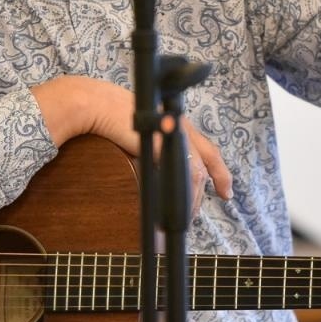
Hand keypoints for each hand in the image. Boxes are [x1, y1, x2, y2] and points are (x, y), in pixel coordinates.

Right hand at [31, 76, 232, 215]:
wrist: (96, 105)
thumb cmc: (109, 120)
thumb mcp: (139, 139)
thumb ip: (153, 155)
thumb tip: (156, 181)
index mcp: (175, 123)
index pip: (205, 148)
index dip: (218, 170)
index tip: (224, 189)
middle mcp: (179, 126)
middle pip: (207, 158)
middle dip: (216, 181)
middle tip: (221, 198)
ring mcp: (173, 132)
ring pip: (196, 171)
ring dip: (193, 197)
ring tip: (186, 216)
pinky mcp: (165, 142)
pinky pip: (183, 172)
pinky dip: (183, 193)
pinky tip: (177, 206)